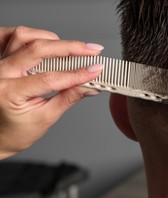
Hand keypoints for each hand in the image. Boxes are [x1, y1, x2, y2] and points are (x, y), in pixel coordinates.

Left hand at [0, 26, 103, 158]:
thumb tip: (90, 85)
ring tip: (71, 50)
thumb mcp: (46, 117)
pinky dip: (31, 35)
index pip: (50, 78)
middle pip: (38, 49)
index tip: (96, 70)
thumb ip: (69, 97)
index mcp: (9, 93)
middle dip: (70, 48)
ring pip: (25, 37)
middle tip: (92, 51)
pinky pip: (11, 35)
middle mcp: (0, 74)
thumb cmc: (17, 130)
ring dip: (51, 40)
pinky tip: (47, 42)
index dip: (77, 74)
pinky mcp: (0, 57)